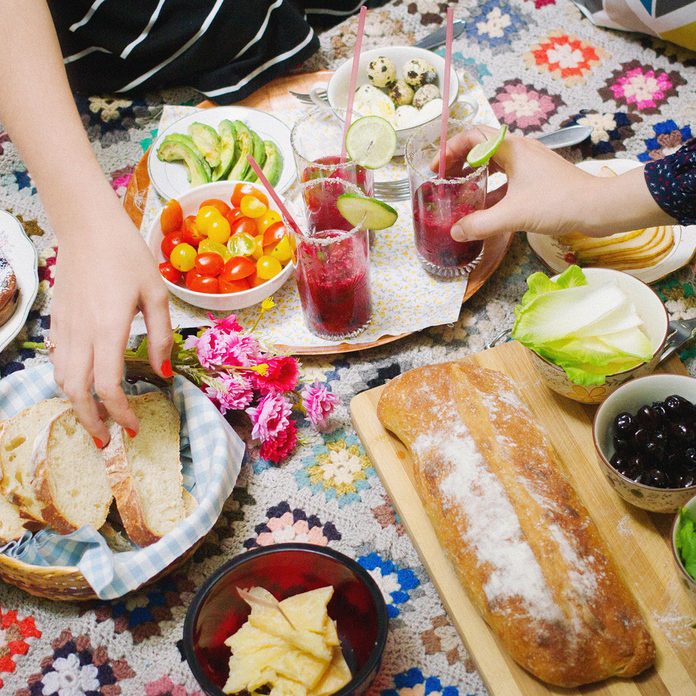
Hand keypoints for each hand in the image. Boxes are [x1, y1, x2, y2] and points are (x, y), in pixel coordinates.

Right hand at [49, 200, 172, 446]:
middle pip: (76, 392)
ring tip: (96, 419)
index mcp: (108, 329)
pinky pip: (57, 361)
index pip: (107, 386)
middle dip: (91, 422)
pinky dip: (67, 382)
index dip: (120, 412)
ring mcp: (64, 328)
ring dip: (76, 405)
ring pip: (61, 379)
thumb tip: (164, 372)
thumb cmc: (128, 257)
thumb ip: (162, 336)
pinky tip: (83, 386)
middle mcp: (81, 334)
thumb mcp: (156, 294)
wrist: (87, 226)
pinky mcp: (57, 321)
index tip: (134, 427)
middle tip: (107, 441)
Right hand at [434, 125, 602, 241]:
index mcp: (512, 149)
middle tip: (444, 181)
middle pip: (481, 147)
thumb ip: (480, 224)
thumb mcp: (513, 215)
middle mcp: (520, 150)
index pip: (472, 135)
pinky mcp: (538, 179)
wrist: (599, 208)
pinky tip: (484, 207)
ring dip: (475, 175)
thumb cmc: (558, 203)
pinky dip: (492, 188)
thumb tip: (455, 232)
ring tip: (460, 192)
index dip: (450, 149)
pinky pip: (507, 178)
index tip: (437, 168)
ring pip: (494, 163)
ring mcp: (530, 164)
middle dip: (459, 162)